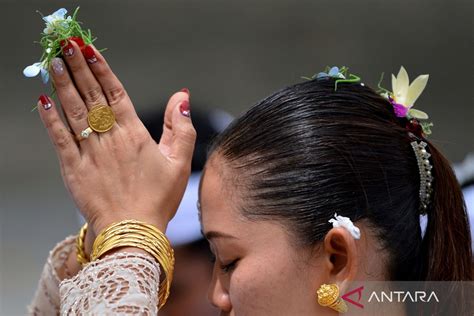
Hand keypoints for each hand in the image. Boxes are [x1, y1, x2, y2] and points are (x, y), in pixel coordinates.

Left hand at [37, 40, 195, 237]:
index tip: (90, 50)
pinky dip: (50, 119)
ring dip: (63, 85)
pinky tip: (43, 100)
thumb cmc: (158, 199)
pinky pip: (60, 139)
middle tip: (67, 43)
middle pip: (92, 96)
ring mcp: (90, 152)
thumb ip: (181, 127)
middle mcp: (110, 138)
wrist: (132, 231)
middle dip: (79, 68)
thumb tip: (182, 97)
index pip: (115, 94)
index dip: (102, 70)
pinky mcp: (74, 168)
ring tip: (54, 61)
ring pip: (74, 111)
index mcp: (135, 134)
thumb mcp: (180, 162)